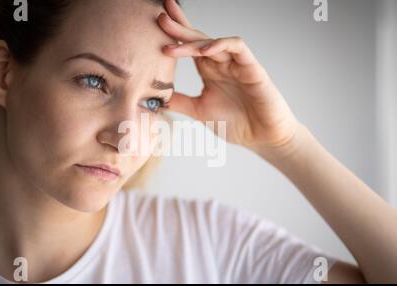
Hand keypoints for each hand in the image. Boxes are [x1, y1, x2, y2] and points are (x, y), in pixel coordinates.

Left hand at [158, 0, 301, 153]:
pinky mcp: (252, 67)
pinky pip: (237, 47)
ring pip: (213, 41)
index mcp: (209, 71)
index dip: (176, 32)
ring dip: (193, 40)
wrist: (261, 137)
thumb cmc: (236, 123)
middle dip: (180, 27)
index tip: (158, 21)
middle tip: (160, 17)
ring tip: (173, 40)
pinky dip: (221, 44)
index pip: (190, 46)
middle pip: (198, 38)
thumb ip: (180, 101)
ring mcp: (236, 64)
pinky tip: (204, 49)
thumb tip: (155, 96)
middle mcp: (221, 63)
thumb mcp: (199, 111)